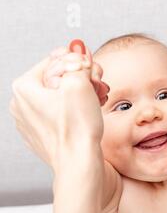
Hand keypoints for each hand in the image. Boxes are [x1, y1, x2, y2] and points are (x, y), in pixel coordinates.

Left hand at [9, 40, 106, 169]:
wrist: (80, 164)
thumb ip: (78, 62)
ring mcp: (32, 121)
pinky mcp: (44, 134)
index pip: (55, 60)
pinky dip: (76, 110)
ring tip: (98, 99)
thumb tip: (77, 49)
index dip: (80, 63)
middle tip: (98, 85)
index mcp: (24, 88)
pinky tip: (90, 113)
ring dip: (83, 93)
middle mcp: (22, 104)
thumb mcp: (80, 83)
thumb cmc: (77, 131)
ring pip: (61, 96)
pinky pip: (60, 113)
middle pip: (58, 78)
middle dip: (83, 79)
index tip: (93, 70)